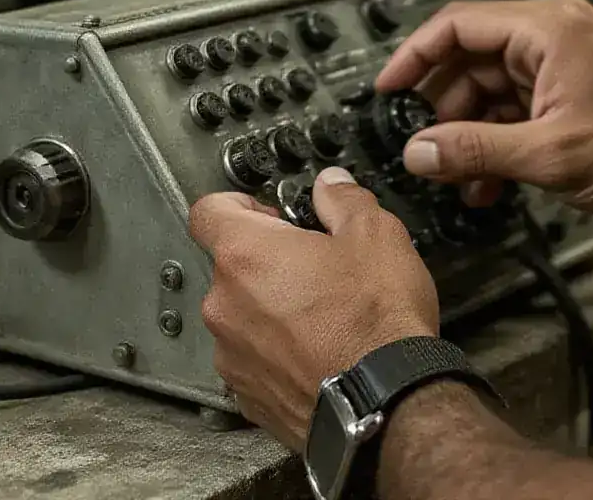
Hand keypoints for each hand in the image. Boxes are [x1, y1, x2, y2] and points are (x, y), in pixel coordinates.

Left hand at [189, 170, 437, 449]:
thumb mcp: (374, 234)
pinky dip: (277, 351)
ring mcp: (231, 357)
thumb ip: (343, 199)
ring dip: (270, 308)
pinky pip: (253, 359)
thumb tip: (331, 185)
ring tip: (322, 313)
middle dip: (268, 259)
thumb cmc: (375, 322)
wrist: (384, 406)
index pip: (208, 210)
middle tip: (314, 262)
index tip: (268, 210)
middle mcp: (225, 306)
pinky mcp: (246, 397)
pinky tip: (318, 350)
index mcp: (246, 255)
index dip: (239, 203)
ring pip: (241, 315)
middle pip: (230, 265)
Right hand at [376, 0, 592, 227]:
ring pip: (490, 91)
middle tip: (420, 148)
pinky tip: (485, 186)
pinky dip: (496, 144)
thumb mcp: (550, 154)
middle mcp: (551, 37)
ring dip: (469, 135)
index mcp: (546, 28)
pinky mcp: (570, 97)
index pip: (458, 24)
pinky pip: (515, 112)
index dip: (415, 55)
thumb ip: (477, 150)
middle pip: (471, 60)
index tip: (386, 90)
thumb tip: (419, 151)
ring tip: (455, 178)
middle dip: (442, 108)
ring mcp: (562, 67)